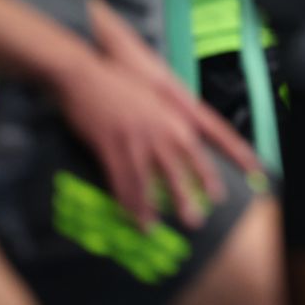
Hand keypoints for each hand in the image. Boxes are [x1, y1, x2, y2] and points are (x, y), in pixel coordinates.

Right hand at [51, 49, 228, 229]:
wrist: (86, 75)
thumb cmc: (120, 84)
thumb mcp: (156, 97)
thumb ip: (171, 119)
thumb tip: (185, 141)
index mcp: (173, 116)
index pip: (199, 149)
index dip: (210, 173)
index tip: (218, 194)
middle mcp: (158, 129)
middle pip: (177, 168)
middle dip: (186, 197)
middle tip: (194, 221)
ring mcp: (134, 138)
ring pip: (146, 180)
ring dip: (149, 208)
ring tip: (153, 229)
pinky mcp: (109, 145)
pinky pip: (120, 179)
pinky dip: (124, 200)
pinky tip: (127, 215)